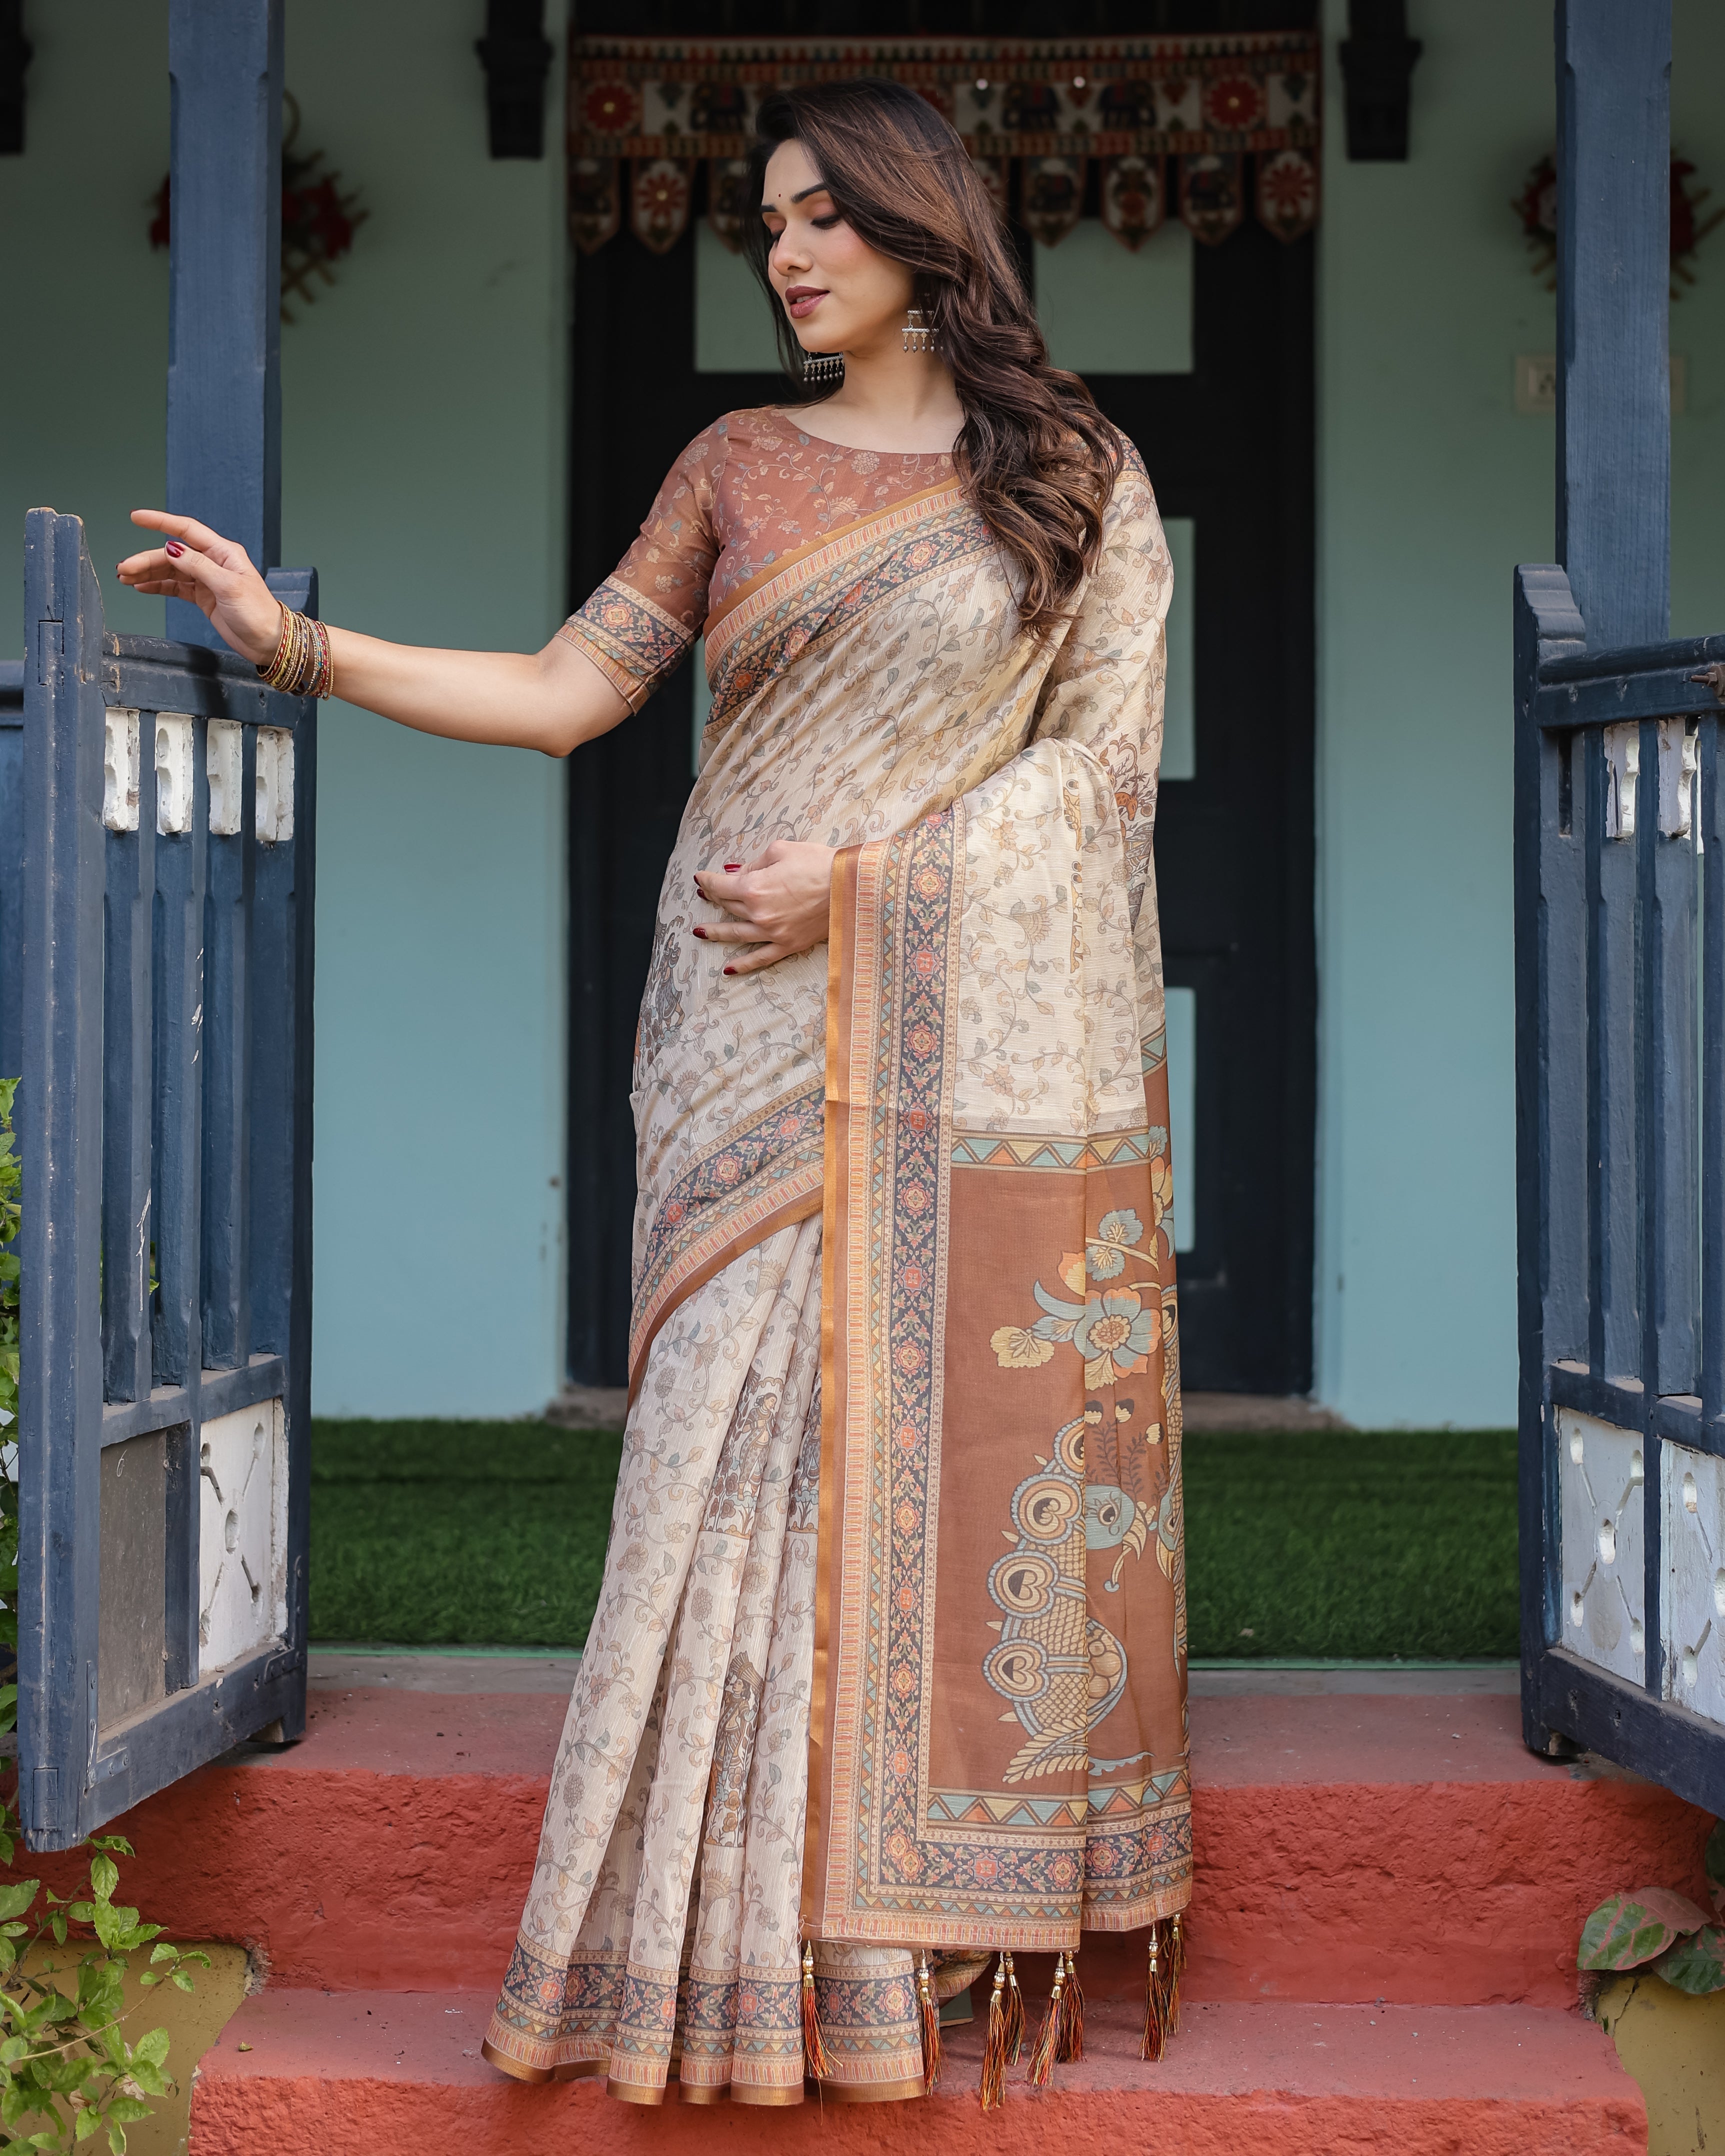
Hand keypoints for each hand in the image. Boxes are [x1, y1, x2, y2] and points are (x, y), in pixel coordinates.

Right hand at [116, 512, 283, 664]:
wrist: (269, 642)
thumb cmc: (258, 613)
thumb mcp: (228, 586)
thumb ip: (199, 566)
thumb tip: (171, 548)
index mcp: (223, 552)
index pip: (186, 530)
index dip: (160, 521)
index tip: (137, 518)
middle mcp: (213, 562)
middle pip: (172, 554)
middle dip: (147, 560)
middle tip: (124, 569)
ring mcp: (207, 580)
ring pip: (170, 570)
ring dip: (148, 573)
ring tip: (125, 578)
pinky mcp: (203, 597)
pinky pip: (174, 587)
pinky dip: (157, 586)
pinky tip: (141, 587)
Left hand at [693, 840, 834, 975]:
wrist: (851, 885)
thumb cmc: (818, 862)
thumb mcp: (781, 850)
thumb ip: (754, 863)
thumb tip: (735, 873)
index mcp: (754, 887)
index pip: (721, 885)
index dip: (707, 881)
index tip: (700, 878)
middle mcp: (759, 912)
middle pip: (729, 906)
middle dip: (714, 898)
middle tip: (705, 894)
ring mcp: (773, 932)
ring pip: (737, 934)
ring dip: (716, 933)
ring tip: (700, 932)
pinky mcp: (788, 944)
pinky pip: (761, 957)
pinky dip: (744, 964)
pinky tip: (728, 968)